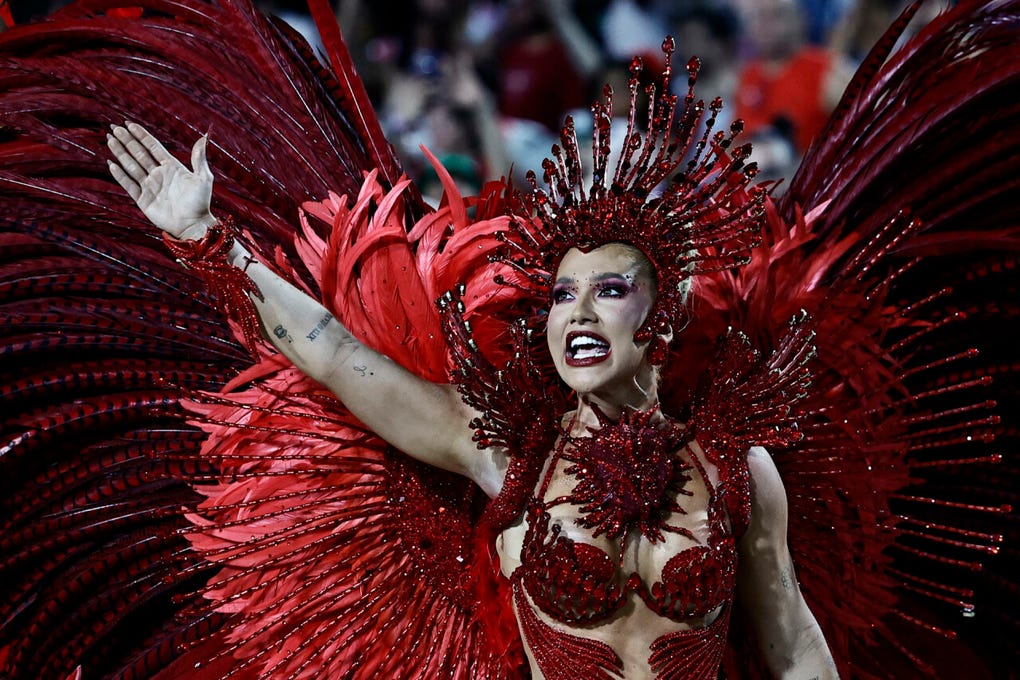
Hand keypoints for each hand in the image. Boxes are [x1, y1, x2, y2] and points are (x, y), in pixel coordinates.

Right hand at [107, 122, 215, 239]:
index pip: (153, 147)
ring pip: (131, 166)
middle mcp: (159, 174)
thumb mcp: (203, 178)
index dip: (141, 135)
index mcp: (172, 167)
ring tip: (110, 139)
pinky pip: (129, 184)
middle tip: (114, 127)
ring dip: (121, 153)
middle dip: (127, 140)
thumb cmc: (201, 202)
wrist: (193, 225)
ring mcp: (150, 186)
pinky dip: (120, 175)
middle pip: (139, 153)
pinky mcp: (143, 199)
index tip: (129, 124)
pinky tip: (111, 163)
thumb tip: (203, 137)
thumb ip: (199, 159)